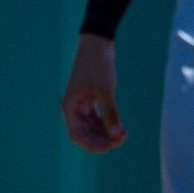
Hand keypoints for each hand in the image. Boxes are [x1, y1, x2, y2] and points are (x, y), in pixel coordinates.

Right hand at [60, 34, 127, 152]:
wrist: (98, 44)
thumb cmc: (97, 65)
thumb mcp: (105, 90)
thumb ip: (110, 113)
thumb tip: (116, 135)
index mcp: (69, 107)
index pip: (77, 134)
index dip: (92, 144)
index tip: (109, 148)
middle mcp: (73, 108)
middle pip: (85, 133)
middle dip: (102, 139)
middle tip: (120, 142)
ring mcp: (81, 104)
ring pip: (92, 126)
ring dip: (106, 133)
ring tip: (123, 136)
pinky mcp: (91, 99)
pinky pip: (97, 117)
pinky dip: (108, 123)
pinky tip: (120, 128)